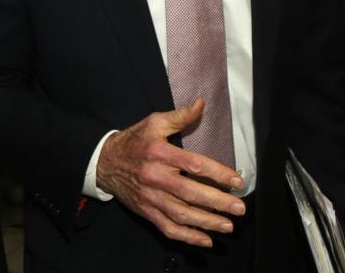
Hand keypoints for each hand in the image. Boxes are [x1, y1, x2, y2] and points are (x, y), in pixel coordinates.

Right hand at [95, 98, 245, 247]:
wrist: (105, 161)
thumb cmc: (134, 141)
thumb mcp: (154, 123)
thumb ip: (180, 116)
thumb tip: (201, 104)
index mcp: (159, 152)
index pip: (193, 163)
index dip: (217, 173)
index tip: (236, 180)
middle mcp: (154, 176)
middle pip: (189, 192)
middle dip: (217, 202)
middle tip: (239, 208)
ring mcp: (150, 196)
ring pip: (180, 214)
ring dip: (207, 222)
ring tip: (228, 225)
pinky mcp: (146, 211)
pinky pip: (167, 228)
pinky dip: (187, 236)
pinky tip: (205, 240)